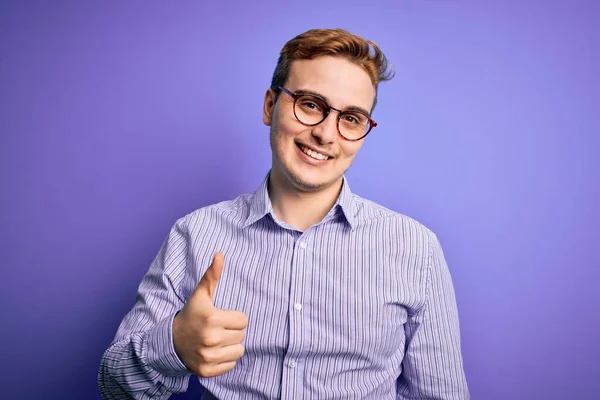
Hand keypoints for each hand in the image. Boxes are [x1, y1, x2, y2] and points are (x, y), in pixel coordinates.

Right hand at [173, 252, 247, 376]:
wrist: (170, 342)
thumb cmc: (191, 315)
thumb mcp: (200, 295)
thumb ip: (212, 275)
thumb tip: (220, 254)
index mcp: (212, 318)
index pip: (243, 320)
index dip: (234, 318)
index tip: (220, 317)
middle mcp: (210, 339)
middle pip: (242, 335)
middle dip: (232, 331)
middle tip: (216, 329)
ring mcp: (208, 356)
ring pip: (239, 351)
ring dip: (230, 346)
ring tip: (216, 341)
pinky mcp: (207, 371)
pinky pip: (231, 365)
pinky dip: (225, 360)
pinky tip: (213, 352)